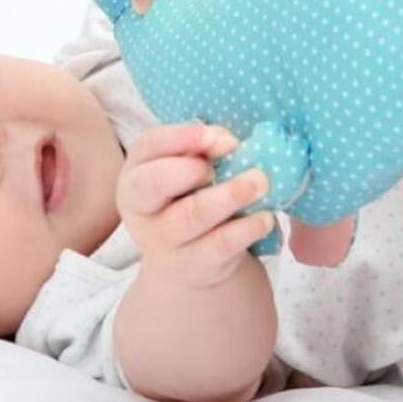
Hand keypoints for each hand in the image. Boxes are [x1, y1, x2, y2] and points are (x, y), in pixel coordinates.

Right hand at [116, 122, 274, 288]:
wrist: (188, 263)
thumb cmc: (190, 198)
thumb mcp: (190, 170)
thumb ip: (204, 149)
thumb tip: (227, 142)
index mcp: (137, 172)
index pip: (148, 146)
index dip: (181, 136)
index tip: (214, 135)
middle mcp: (141, 207)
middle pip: (153, 183)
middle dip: (190, 168)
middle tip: (229, 159)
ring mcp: (161, 240)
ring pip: (192, 215)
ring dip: (231, 194)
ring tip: (260, 182)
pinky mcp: (190, 265)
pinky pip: (219, 244)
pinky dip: (247, 228)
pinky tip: (265, 217)